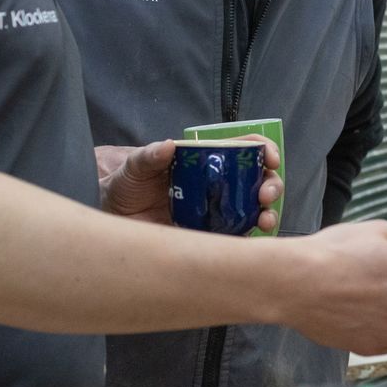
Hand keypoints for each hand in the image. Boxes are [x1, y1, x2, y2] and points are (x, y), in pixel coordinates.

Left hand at [98, 138, 283, 233]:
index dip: (264, 149)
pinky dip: (251, 239)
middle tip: (265, 194)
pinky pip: (239, 237)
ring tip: (265, 221)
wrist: (115, 220)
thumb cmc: (127, 186)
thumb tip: (168, 146)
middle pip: (259, 179)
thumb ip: (149, 156)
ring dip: (269, 213)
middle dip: (272, 184)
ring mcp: (218, 210)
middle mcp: (219, 184)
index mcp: (207, 160)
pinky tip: (253, 240)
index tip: (270, 157)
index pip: (245, 148)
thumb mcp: (134, 167)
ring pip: (256, 209)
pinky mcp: (212, 236)